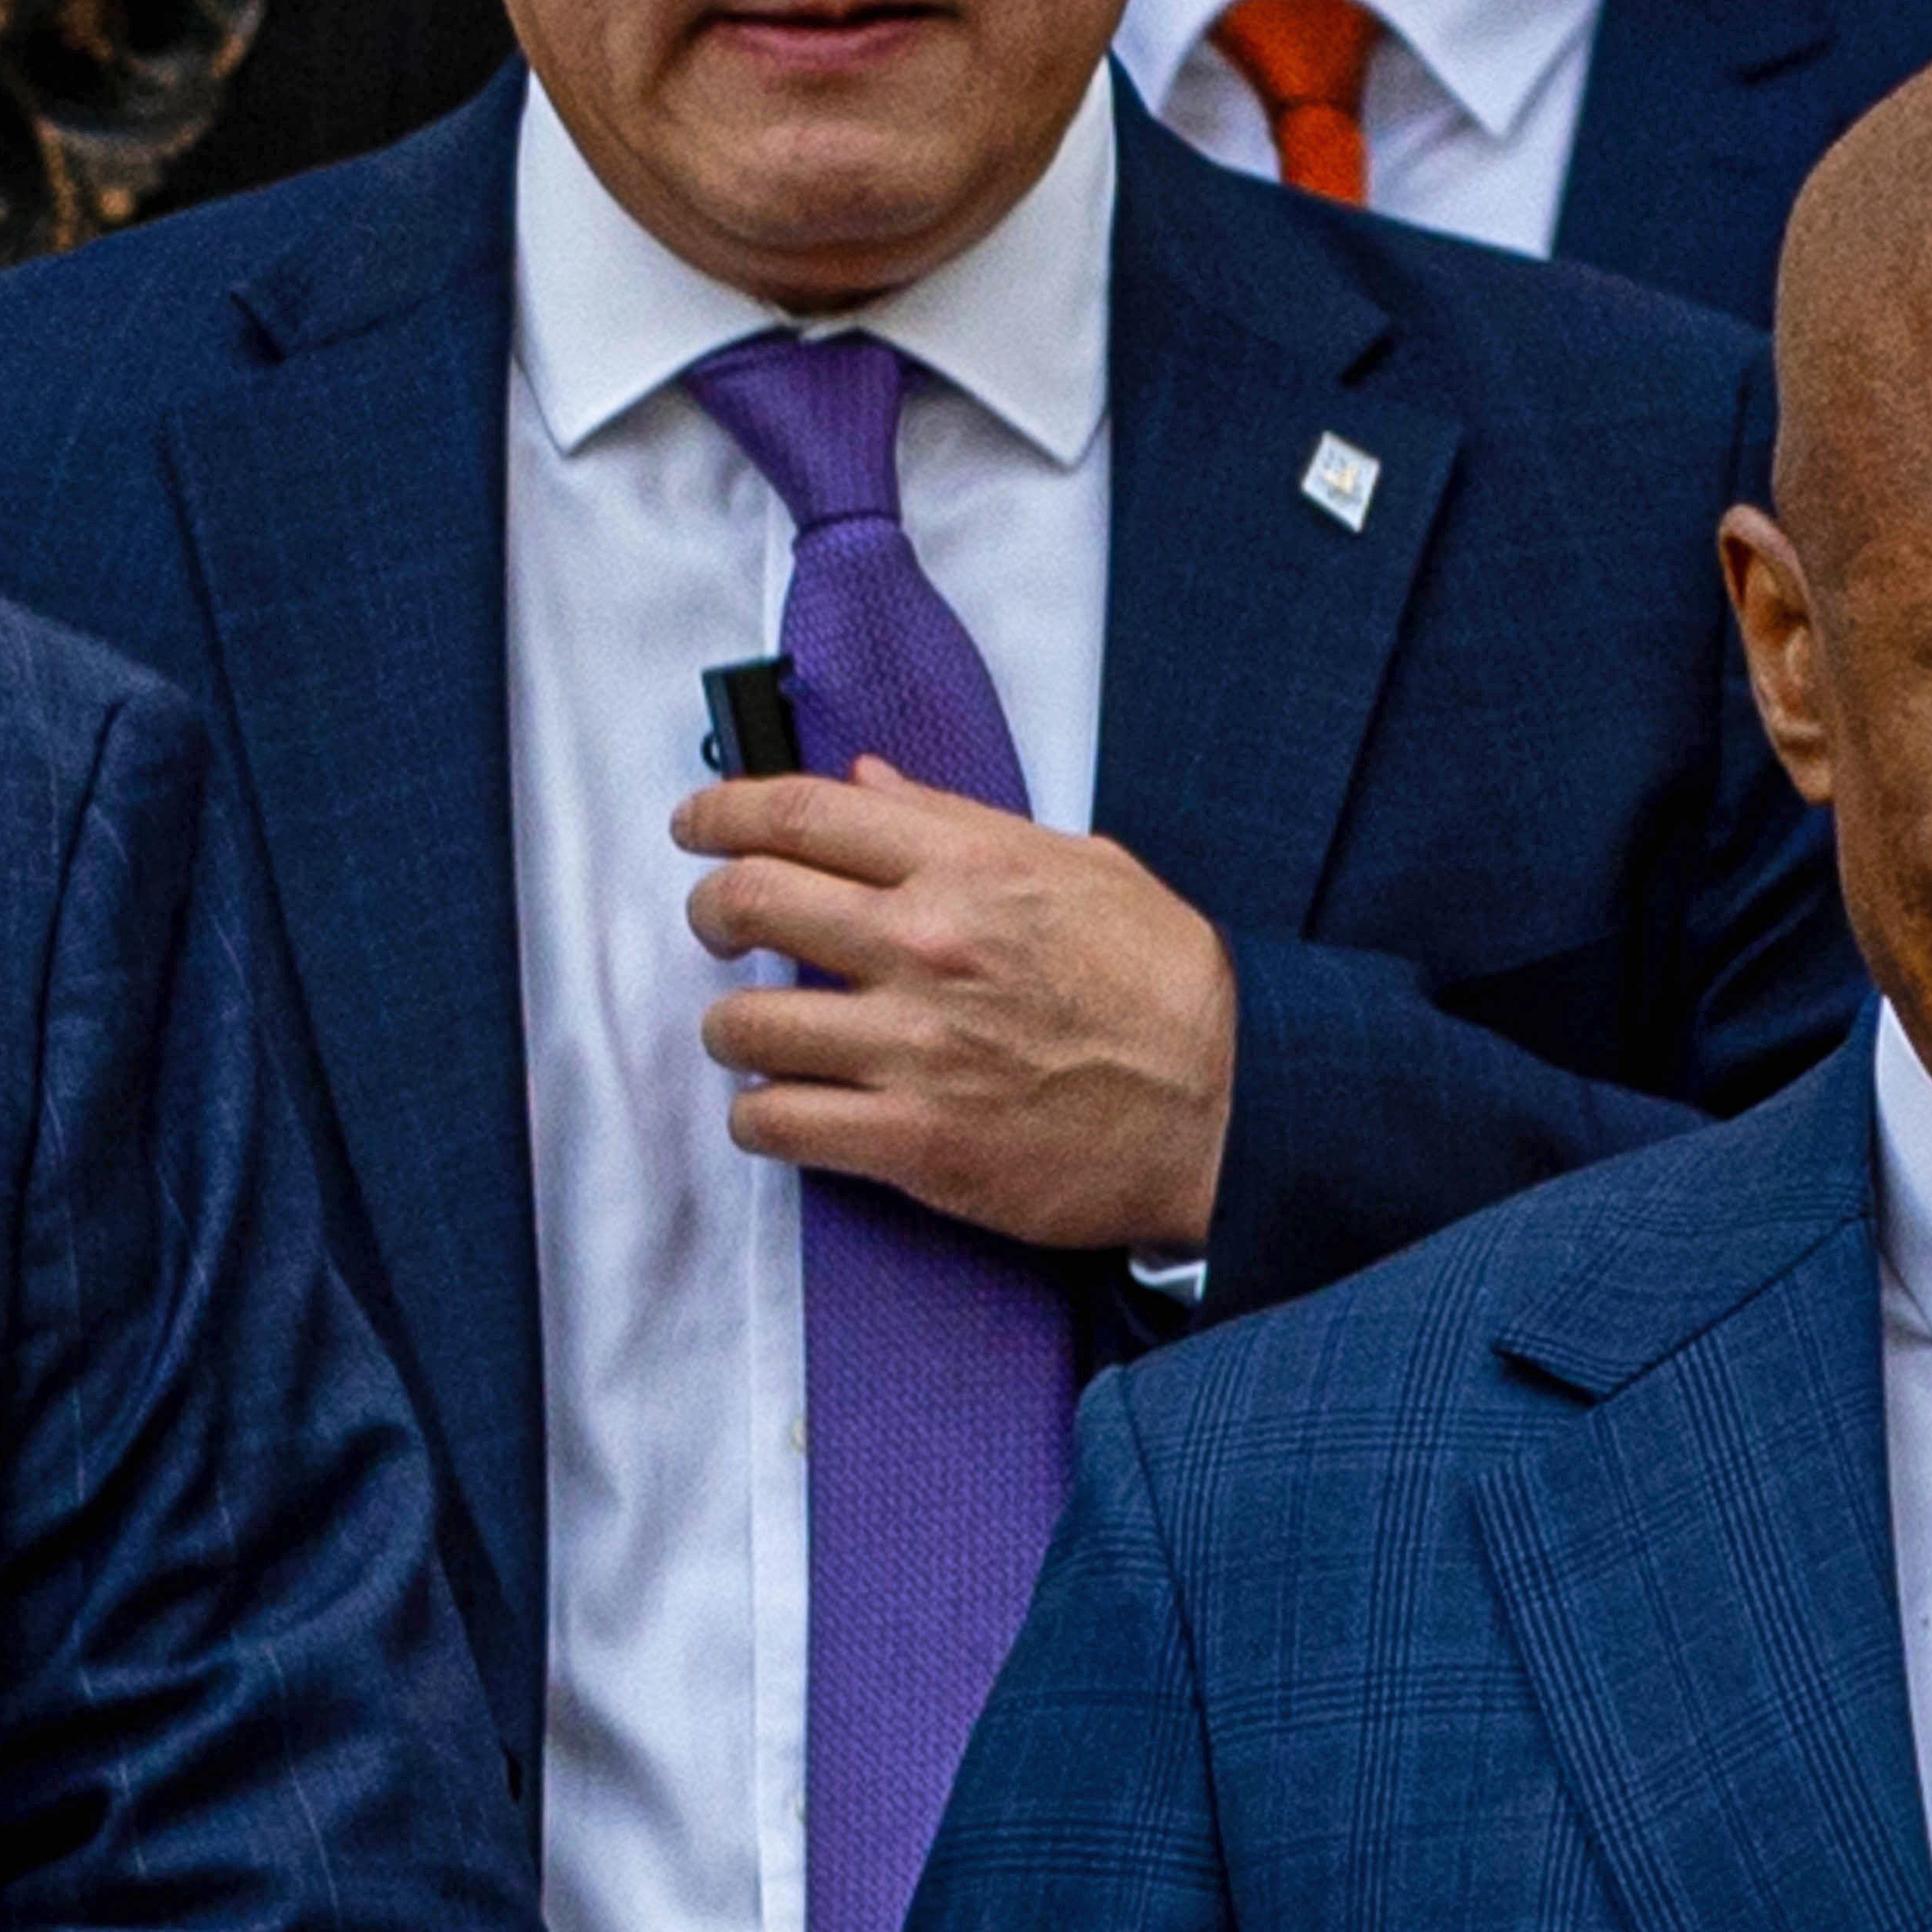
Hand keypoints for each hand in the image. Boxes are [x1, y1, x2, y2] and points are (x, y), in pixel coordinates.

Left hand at [676, 762, 1237, 1255]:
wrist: (1234, 1109)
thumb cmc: (1170, 989)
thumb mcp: (1084, 867)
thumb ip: (963, 824)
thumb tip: (867, 787)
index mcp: (969, 868)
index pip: (796, 814)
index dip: (720, 813)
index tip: (697, 826)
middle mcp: (928, 947)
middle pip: (748, 902)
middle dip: (710, 911)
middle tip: (717, 926)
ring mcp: (915, 1050)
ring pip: (742, 1025)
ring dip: (729, 1027)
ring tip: (753, 1034)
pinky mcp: (916, 1144)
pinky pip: (777, 1124)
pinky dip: (759, 1117)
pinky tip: (782, 1110)